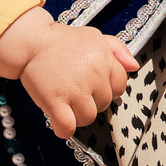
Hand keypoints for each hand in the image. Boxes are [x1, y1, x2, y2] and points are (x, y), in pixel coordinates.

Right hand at [0, 9, 138, 137]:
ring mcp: (74, 90)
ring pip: (88, 118)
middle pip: (103, 104)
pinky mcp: (55, 101)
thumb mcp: (95, 37)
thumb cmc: (62, 41)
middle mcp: (93, 75)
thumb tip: (133, 66)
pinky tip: (59, 121)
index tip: (93, 86)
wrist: (31, 42)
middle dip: (91, 101)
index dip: (106, 88)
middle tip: (75, 90)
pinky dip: (64, 129)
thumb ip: (118, 49)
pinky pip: (67, 127)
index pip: (119, 86)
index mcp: (104, 60)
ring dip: (77, 115)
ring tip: (66, 103)